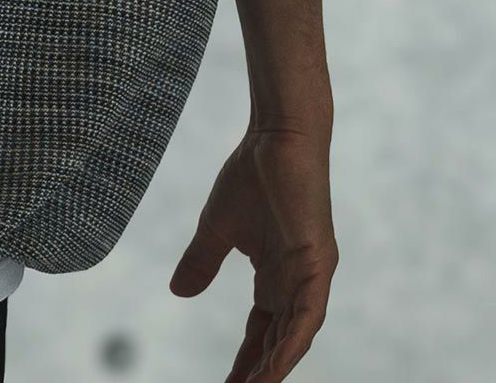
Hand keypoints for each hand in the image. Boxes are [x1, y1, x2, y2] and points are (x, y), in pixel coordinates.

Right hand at [168, 125, 338, 382]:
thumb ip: (201, 260)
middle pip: (278, 343)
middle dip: (259, 373)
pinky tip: (277, 368)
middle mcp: (298, 284)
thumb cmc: (252, 174)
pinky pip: (308, 316)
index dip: (246, 362)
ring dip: (276, 368)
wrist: (277, 136)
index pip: (262, 332)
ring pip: (295, 337)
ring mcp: (311, 276)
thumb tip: (177, 293)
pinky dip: (293, 345)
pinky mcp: (317, 263)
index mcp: (277, 277)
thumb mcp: (217, 227)